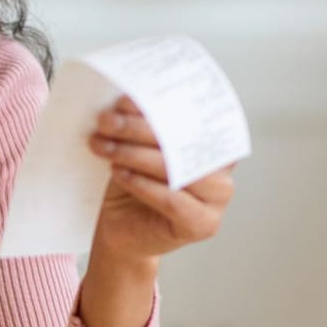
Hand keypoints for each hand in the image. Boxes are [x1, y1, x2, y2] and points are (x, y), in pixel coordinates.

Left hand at [87, 96, 236, 260]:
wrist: (120, 228)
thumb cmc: (130, 183)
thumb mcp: (133, 147)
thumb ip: (139, 125)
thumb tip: (125, 98)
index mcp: (211, 141)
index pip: (192, 116)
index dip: (158, 106)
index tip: (125, 100)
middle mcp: (221, 168)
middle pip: (182, 141)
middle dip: (138, 128)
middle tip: (107, 121)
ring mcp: (217, 198)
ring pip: (175, 170)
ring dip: (135, 155)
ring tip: (105, 147)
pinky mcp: (204, 224)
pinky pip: (172, 200)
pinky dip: (143, 184)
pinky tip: (120, 173)